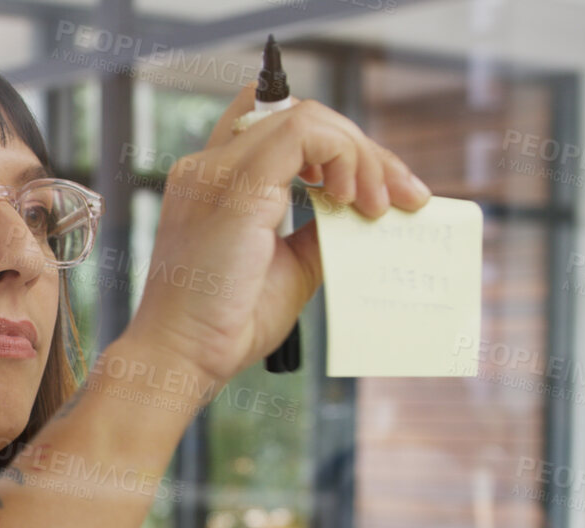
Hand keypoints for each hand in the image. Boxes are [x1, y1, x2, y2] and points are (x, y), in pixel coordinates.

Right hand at [126, 83, 432, 391]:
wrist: (182, 357)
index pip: (275, 127)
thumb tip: (367, 208)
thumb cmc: (225, 323)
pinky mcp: (237, 186)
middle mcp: (207, 167)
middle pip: (298, 114)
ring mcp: (217, 171)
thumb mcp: (290, 266)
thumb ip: (319, 229)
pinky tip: (352, 197)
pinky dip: (343, 155)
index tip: (372, 192)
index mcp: (211, 182)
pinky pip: (304, 134)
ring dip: (359, 153)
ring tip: (378, 203)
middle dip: (362, 147)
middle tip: (402, 195)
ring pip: (307, 117)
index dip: (332, 145)